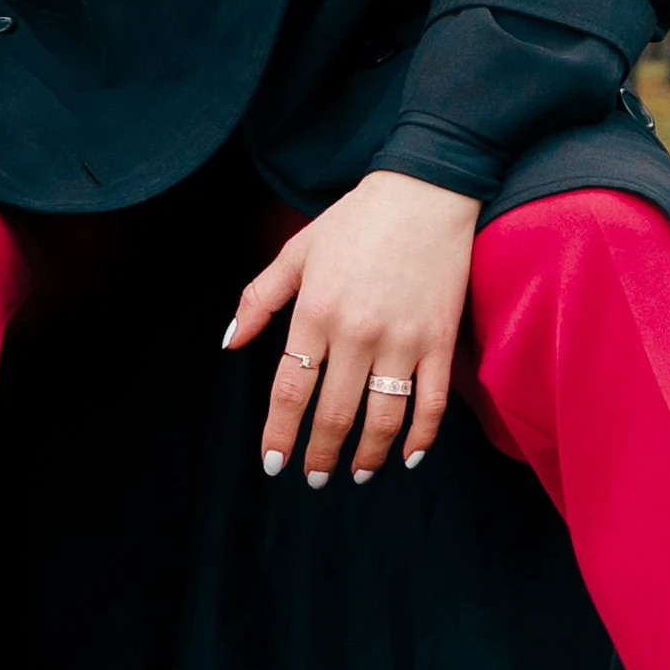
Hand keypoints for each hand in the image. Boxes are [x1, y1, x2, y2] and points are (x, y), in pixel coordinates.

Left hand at [223, 172, 480, 483]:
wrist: (425, 190)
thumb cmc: (356, 220)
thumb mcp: (297, 251)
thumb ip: (259, 299)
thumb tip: (229, 343)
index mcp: (315, 312)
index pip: (290, 390)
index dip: (279, 433)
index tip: (273, 463)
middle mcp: (356, 332)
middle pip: (333, 413)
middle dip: (319, 454)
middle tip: (313, 478)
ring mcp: (402, 339)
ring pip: (382, 417)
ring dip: (368, 456)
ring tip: (358, 475)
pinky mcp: (439, 340)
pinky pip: (432, 403)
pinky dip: (421, 437)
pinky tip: (407, 457)